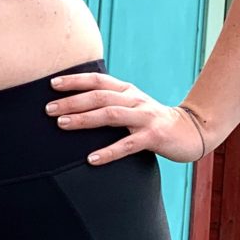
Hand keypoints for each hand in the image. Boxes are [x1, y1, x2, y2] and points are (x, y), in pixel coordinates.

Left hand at [46, 71, 208, 165]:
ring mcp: (145, 117)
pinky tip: (91, 159)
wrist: (191, 131)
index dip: (75, 81)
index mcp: (128, 90)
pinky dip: (108, 152)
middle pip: (99, 96)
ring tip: (62, 125)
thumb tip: (75, 105)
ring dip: (84, 119)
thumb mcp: (132, 106)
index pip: (98, 81)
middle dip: (72, 102)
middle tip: (48, 109)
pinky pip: (127, 144)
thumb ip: (110, 103)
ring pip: (110, 115)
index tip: (52, 84)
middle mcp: (135, 100)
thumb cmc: (153, 120)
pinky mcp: (153, 137)